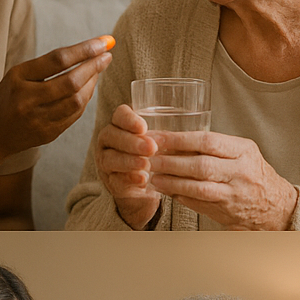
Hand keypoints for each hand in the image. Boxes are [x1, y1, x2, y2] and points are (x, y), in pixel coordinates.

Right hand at [0, 36, 112, 156]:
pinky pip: (75, 115)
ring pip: (77, 100)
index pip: (58, 60)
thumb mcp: (17, 75)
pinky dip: (85, 99)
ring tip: (98, 70)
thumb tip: (87, 52)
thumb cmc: (8, 97)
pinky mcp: (49, 133)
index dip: (84, 49)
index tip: (103, 42)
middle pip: (71, 82)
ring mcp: (38, 119)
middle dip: (93, 67)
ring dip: (93, 83)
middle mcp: (27, 99)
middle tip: (107, 55)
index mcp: (18, 79)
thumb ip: (47, 65)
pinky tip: (89, 88)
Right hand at [95, 104, 162, 228]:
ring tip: (146, 164)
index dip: (129, 119)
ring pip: (111, 158)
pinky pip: (115, 179)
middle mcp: (109, 140)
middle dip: (132, 142)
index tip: (144, 127)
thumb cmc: (156, 154)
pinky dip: (129, 179)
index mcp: (121, 125)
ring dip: (129, 161)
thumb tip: (193, 127)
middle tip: (151, 148)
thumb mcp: (163, 140)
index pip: (119, 115)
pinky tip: (142, 179)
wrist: (145, 184)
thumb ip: (168, 134)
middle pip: (112, 135)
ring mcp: (106, 161)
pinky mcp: (110, 181)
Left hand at [147, 130, 297, 230]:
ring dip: (172, 182)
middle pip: (201, 166)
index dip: (179, 140)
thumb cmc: (254, 174)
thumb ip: (214, 147)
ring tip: (154, 176)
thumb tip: (173, 141)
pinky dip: (179, 195)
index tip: (158, 137)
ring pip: (198, 187)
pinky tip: (166, 189)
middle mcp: (241, 172)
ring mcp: (234, 195)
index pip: (208, 141)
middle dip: (171, 162)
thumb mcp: (242, 152)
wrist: (277, 206)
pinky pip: (198, 203)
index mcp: (244, 151)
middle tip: (150, 159)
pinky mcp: (227, 212)